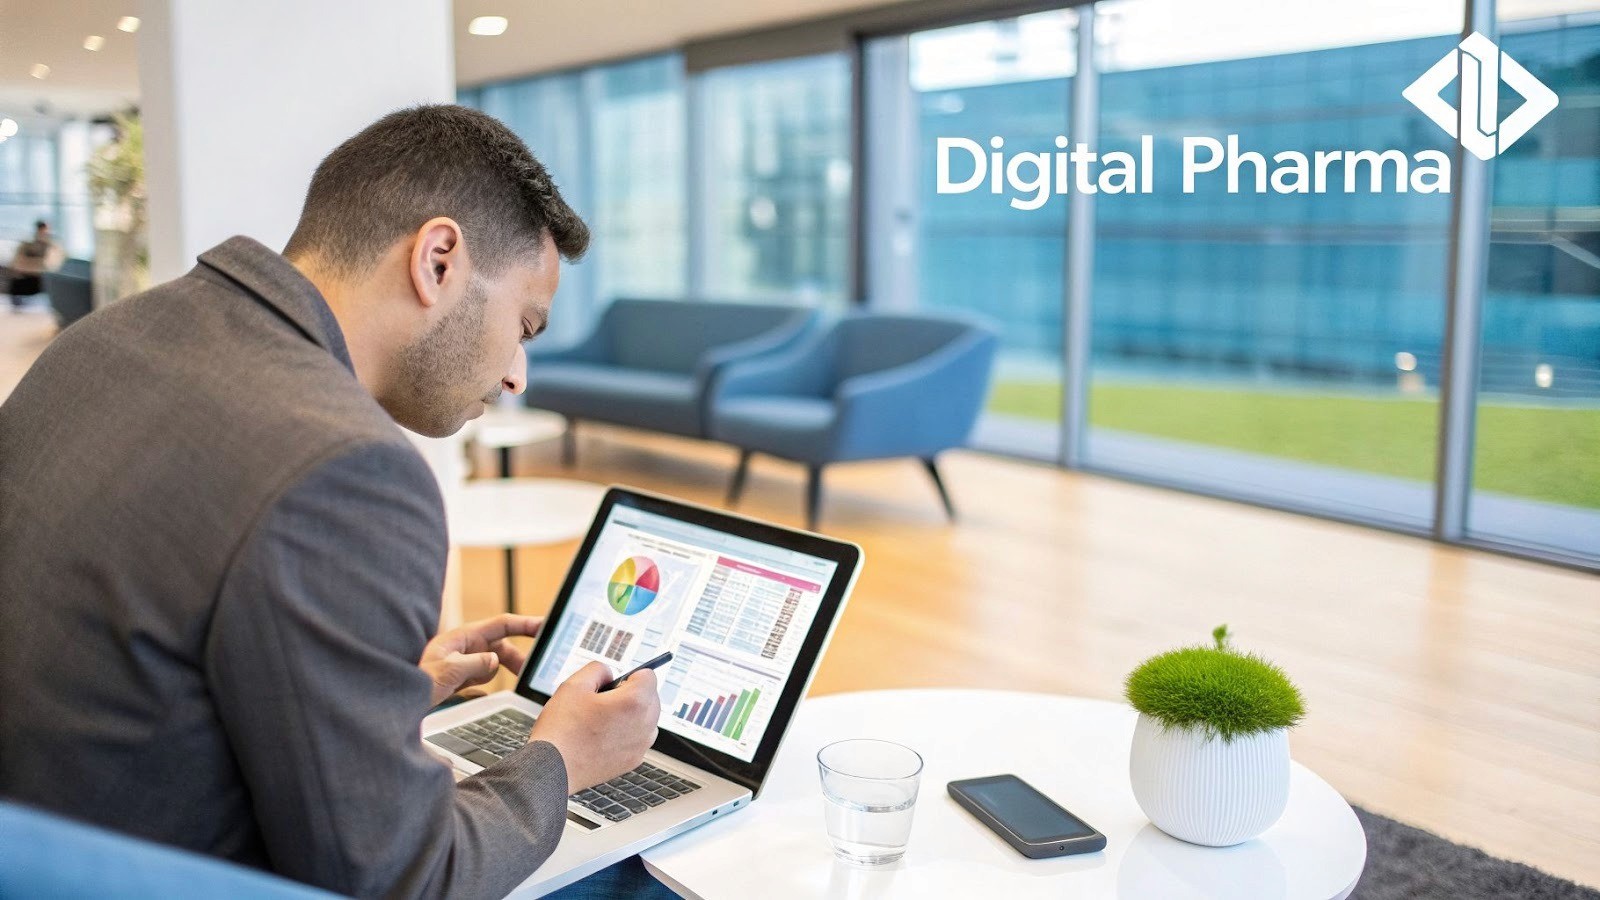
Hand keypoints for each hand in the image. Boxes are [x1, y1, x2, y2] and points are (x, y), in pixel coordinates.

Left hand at [419, 614, 542, 705]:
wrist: (395, 702)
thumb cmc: (415, 681)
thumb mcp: (448, 672)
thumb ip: (475, 663)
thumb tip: (495, 660)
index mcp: (464, 637)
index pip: (503, 624)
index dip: (526, 624)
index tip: (547, 626)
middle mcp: (465, 647)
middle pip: (502, 648)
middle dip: (515, 661)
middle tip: (529, 675)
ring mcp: (463, 663)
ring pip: (492, 667)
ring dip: (490, 678)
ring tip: (473, 687)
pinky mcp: (459, 679)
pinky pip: (480, 682)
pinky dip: (483, 690)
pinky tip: (479, 699)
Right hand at [530, 661, 660, 792]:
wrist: (552, 768)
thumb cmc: (562, 730)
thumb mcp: (575, 684)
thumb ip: (599, 669)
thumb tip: (609, 674)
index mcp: (635, 702)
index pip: (649, 675)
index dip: (629, 675)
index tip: (615, 683)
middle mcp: (645, 724)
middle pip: (651, 697)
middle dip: (632, 694)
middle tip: (603, 702)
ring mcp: (641, 745)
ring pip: (646, 719)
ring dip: (631, 715)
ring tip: (602, 720)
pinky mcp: (633, 760)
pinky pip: (638, 739)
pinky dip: (626, 734)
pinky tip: (602, 737)